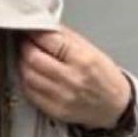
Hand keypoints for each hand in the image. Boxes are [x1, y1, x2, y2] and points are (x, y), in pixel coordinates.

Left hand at [16, 24, 132, 130]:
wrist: (114, 105)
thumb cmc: (105, 76)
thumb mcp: (92, 50)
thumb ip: (66, 37)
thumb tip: (45, 26)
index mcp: (82, 59)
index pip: (48, 40)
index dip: (34, 32)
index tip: (30, 29)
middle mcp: (71, 79)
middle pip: (33, 59)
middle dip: (25, 47)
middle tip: (26, 42)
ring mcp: (61, 97)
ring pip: (28, 76)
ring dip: (23, 63)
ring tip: (27, 57)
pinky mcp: (54, 110)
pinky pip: (30, 93)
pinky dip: (26, 81)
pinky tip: (31, 74)